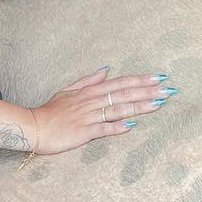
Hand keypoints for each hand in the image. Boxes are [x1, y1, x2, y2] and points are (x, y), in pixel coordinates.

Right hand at [25, 67, 170, 154]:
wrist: (33, 127)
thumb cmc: (51, 111)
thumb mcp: (68, 91)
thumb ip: (88, 80)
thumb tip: (105, 70)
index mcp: (90, 92)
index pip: (120, 83)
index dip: (139, 80)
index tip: (158, 77)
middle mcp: (91, 101)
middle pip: (123, 94)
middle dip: (147, 91)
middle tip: (168, 89)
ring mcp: (88, 116)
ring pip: (117, 109)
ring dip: (138, 107)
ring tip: (158, 105)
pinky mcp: (83, 132)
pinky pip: (103, 128)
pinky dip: (116, 126)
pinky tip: (131, 125)